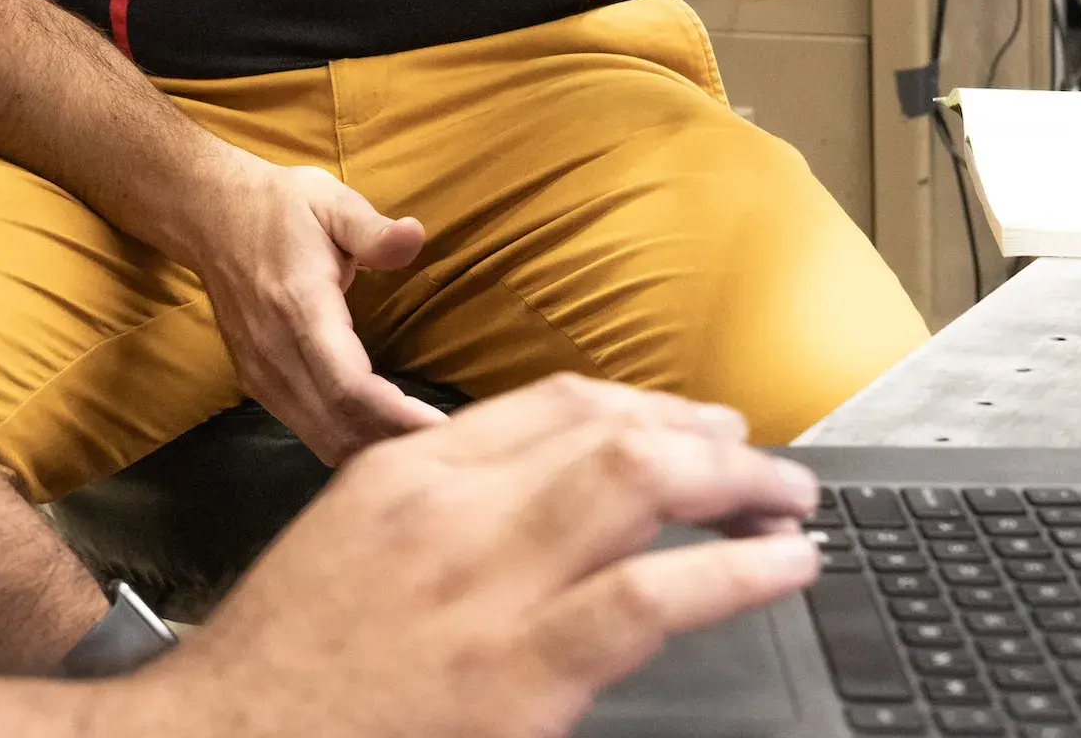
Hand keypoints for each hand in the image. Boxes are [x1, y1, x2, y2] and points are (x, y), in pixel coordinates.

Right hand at [108, 377, 822, 737]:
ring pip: (637, 488)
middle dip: (699, 437)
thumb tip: (543, 498)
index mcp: (404, 476)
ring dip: (735, 490)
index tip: (686, 425)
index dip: (639, 406)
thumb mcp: (350, 544)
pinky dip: (734, 576)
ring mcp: (488, 591)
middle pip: (605, 431)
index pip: (547, 406)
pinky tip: (780, 571)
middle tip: (758, 461)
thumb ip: (439, 509)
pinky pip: (651, 600)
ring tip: (792, 507)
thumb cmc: (288, 663)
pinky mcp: (522, 675)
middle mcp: (449, 513)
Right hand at [179, 147, 444, 463]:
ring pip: (322, 438)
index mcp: (298, 305)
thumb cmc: (280, 207)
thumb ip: (373, 229)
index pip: (348, 384)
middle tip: (454, 446)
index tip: (443, 429)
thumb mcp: (331, 201)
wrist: (210, 216)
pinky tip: (386, 437)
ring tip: (426, 447)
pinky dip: (349, 443)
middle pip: (340, 424)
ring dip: (374, 449)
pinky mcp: (257, 383)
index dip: (395, 416)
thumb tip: (416, 235)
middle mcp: (274, 350)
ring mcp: (261, 372)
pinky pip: (308, 430)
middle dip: (396, 442)